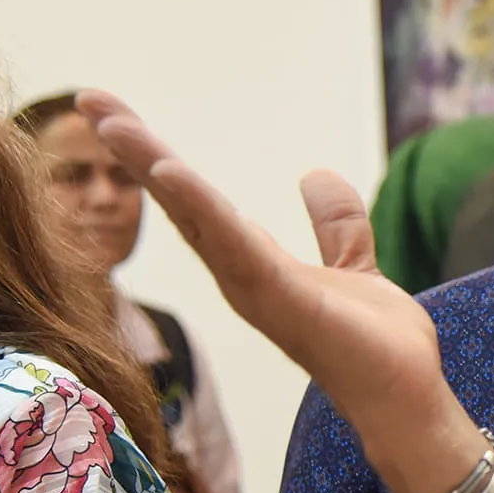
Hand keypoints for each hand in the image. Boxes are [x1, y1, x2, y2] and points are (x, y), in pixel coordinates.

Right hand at [75, 92, 459, 479]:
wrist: (405, 394)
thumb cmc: (374, 344)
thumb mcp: (353, 263)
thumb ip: (334, 224)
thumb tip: (314, 174)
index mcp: (252, 263)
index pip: (193, 200)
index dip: (153, 156)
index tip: (112, 112)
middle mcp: (240, 275)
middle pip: (177, 202)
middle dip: (133, 150)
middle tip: (88, 98)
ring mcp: (255, 289)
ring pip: (193, 217)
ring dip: (152, 167)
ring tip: (112, 121)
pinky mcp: (282, 299)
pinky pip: (234, 245)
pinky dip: (200, 207)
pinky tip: (169, 171)